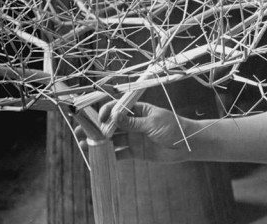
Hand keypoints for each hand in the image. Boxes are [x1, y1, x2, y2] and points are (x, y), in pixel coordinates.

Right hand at [74, 102, 200, 162]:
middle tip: (79, 133)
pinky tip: (98, 158)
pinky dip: (109, 155)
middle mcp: (133, 123)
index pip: (116, 109)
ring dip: (98, 142)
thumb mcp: (153, 123)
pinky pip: (119, 153)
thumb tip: (113, 117)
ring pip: (111, 139)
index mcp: (138, 110)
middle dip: (95, 128)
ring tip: (84, 146)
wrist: (187, 145)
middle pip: (109, 125)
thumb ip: (133, 122)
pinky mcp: (135, 151)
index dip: (105, 113)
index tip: (99, 120)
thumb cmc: (174, 128)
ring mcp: (133, 137)